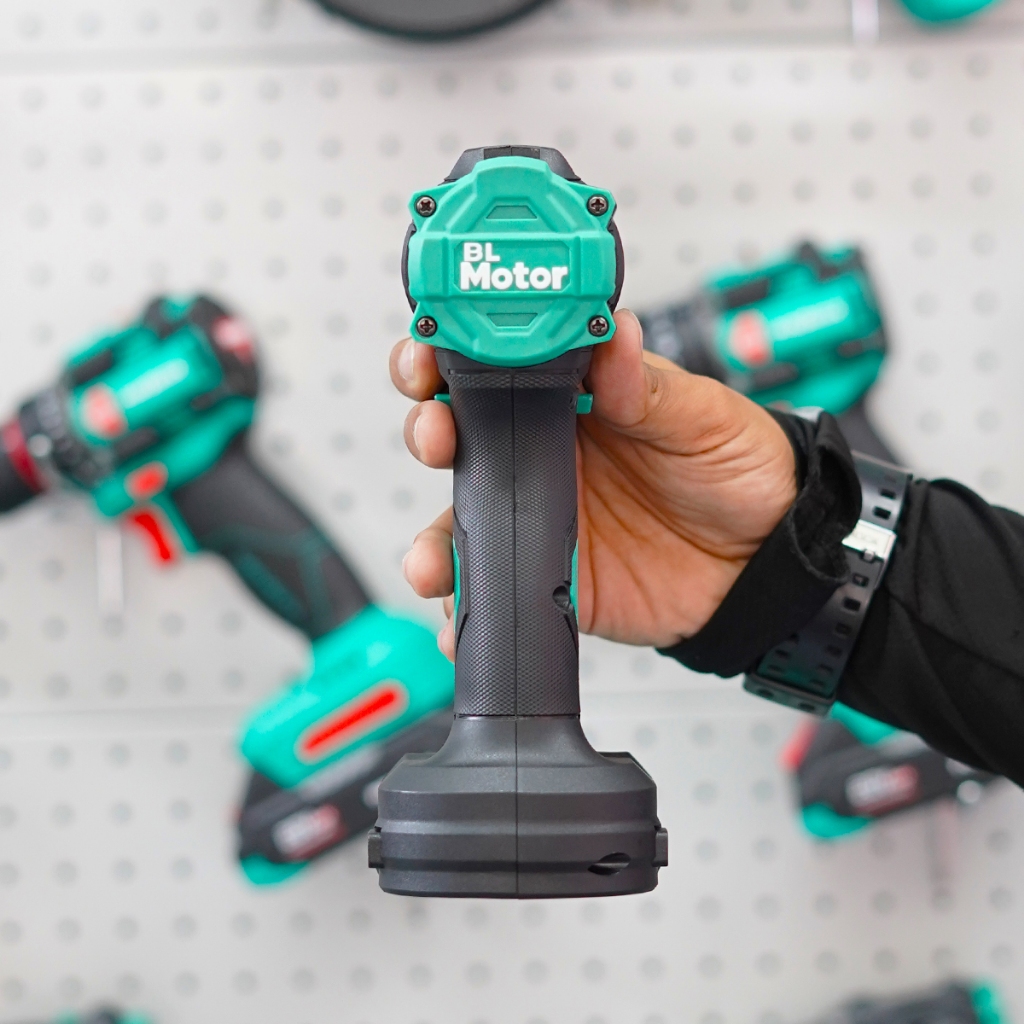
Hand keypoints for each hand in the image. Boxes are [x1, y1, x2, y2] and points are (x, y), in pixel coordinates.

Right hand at [391, 308, 796, 658]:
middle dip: (427, 429)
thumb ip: (649, 386)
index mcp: (575, 396)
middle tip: (436, 433)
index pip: (496, 361)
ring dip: (432, 540)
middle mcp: (545, 452)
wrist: (764, 563)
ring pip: (459, 520)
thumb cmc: (739, 472)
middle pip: (458, 434)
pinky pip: (493, 591)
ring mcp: (541, 516)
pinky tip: (461, 623)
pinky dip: (465, 613)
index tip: (434, 348)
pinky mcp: (550, 575)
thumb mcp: (703, 416)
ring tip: (434, 559)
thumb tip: (613, 335)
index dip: (451, 349)